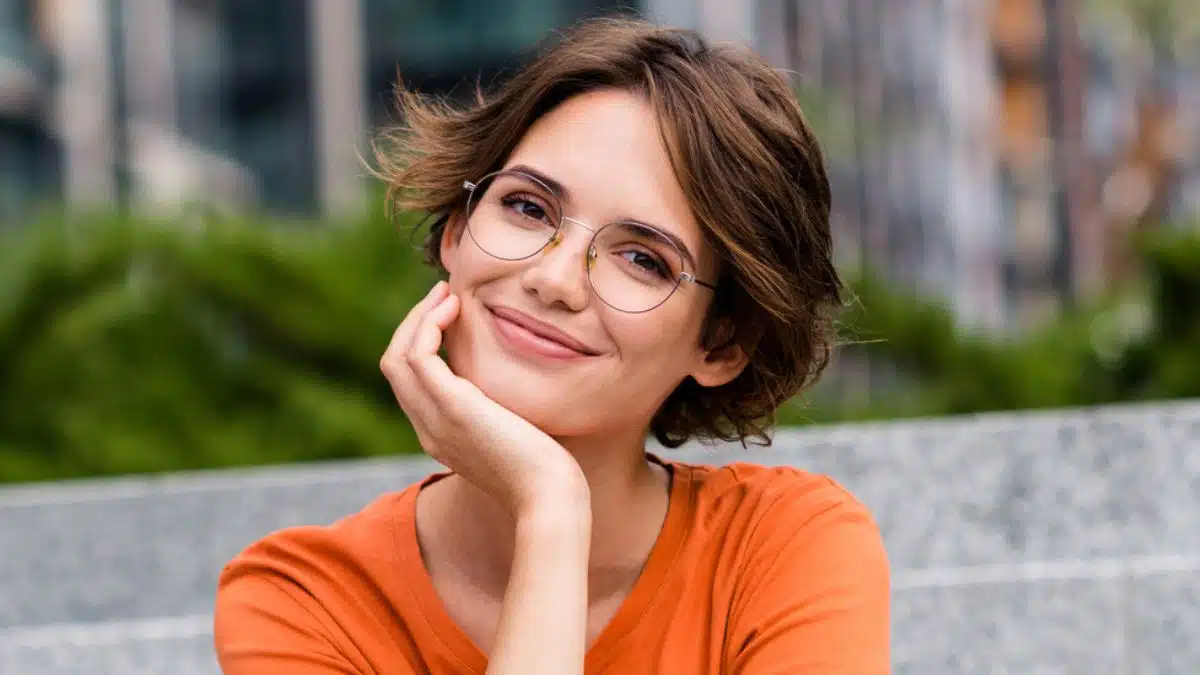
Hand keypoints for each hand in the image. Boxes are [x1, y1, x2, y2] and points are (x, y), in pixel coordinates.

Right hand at [380, 282, 589, 515]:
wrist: (549, 499)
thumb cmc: (547, 473)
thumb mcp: (515, 438)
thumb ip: (502, 416)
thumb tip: (516, 394)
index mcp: (439, 436)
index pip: (410, 383)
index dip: (422, 344)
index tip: (449, 315)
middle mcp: (428, 429)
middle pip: (394, 366)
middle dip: (413, 324)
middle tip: (443, 295)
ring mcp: (434, 419)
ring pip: (397, 357)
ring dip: (418, 317)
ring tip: (446, 294)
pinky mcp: (451, 407)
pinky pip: (418, 356)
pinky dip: (428, 325)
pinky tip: (453, 309)